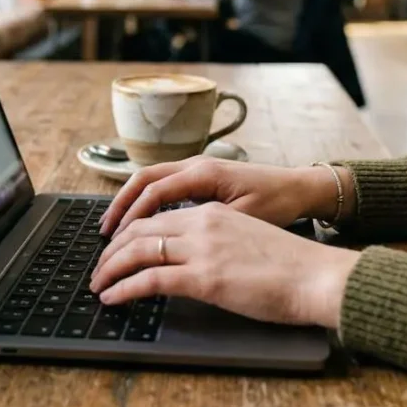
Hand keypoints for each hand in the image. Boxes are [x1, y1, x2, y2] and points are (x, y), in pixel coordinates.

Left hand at [89, 203, 360, 327]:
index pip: (158, 215)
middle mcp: (202, 222)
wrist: (316, 275)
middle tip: (99, 267)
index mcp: (213, 211)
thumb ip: (217, 242)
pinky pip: (148, 279)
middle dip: (112, 249)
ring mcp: (202, 248)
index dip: (130, 231)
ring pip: (137, 250)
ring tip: (98, 284)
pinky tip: (112, 298)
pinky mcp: (203, 276)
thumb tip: (196, 259)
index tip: (117, 247)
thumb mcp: (247, 239)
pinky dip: (123, 288)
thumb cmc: (292, 265)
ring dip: (110, 268)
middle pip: (140, 228)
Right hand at [98, 158, 350, 236]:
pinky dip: (147, 201)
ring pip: (152, 180)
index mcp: (204, 172)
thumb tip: (175, 242)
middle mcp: (196, 165)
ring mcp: (198, 169)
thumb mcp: (245, 218)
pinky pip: (165, 185)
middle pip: (144, 179)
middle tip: (104, 233)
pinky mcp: (203, 177)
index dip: (131, 216)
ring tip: (114, 228)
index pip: (154, 191)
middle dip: (120, 205)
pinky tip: (141, 222)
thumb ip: (209, 225)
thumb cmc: (279, 203)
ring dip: (131, 202)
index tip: (116, 240)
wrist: (303, 188)